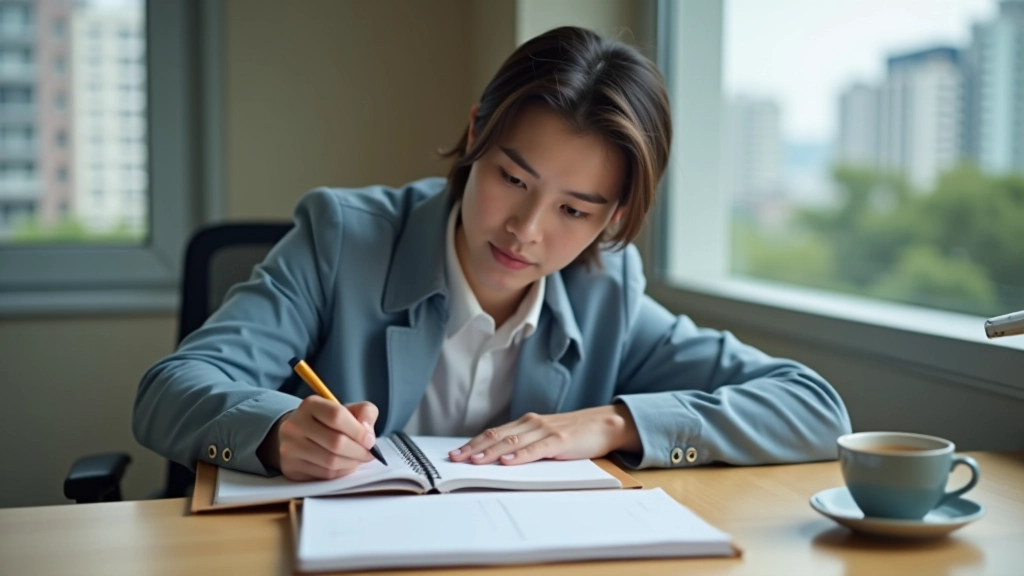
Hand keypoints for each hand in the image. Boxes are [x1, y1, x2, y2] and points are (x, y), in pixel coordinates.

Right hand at [258, 397, 378, 480]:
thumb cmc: (329, 422)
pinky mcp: (291, 468)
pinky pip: (324, 475)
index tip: (370, 440)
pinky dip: (341, 472)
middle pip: (335, 442)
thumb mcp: (349, 409)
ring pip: (331, 462)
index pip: (337, 416)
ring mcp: (290, 448)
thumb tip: (368, 435)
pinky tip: (345, 465)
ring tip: (358, 459)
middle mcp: (295, 425)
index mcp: (310, 405)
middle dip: (359, 451)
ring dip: (352, 463)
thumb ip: (365, 413)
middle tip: (369, 454)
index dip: (358, 431)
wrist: (299, 434)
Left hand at [447, 404, 640, 464]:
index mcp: (527, 423)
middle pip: (497, 436)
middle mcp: (532, 423)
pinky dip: (520, 456)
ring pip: (512, 442)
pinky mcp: (559, 441)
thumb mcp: (545, 437)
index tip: (455, 453)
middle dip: (474, 448)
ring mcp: (545, 431)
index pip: (494, 433)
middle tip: (456, 459)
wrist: (605, 424)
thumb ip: (526, 445)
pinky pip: (536, 449)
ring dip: (491, 452)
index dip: (473, 443)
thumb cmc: (575, 433)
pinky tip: (508, 462)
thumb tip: (500, 460)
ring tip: (474, 461)